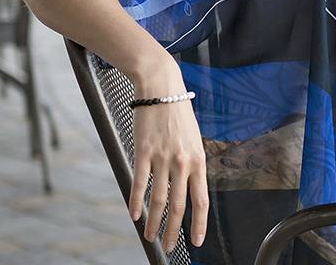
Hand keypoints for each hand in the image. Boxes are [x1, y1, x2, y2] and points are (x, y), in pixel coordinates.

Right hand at [130, 100, 208, 251]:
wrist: (162, 88)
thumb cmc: (178, 114)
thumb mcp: (194, 139)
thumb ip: (192, 163)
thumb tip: (189, 186)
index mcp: (199, 159)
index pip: (201, 199)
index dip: (200, 223)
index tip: (197, 240)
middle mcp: (182, 161)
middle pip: (179, 205)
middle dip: (175, 230)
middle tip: (171, 246)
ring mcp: (162, 157)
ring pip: (159, 199)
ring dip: (154, 222)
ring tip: (151, 236)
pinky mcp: (143, 152)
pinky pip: (139, 183)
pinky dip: (135, 202)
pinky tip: (134, 215)